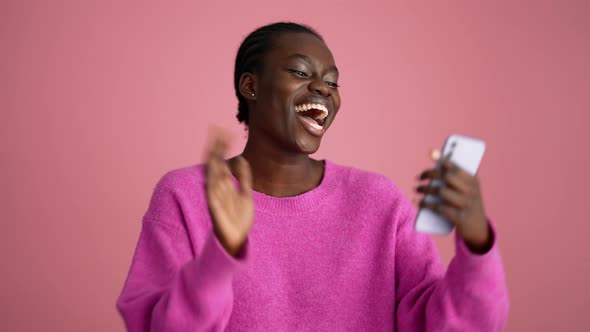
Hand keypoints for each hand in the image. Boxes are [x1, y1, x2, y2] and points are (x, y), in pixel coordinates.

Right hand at [205, 131, 253, 256]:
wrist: (237, 239)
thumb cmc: (239, 219)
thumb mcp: (245, 194)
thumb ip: (244, 178)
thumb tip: (242, 159)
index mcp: (226, 184)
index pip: (222, 161)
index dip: (223, 147)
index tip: (225, 132)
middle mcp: (219, 188)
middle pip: (216, 163)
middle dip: (216, 148)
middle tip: (216, 130)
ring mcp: (216, 197)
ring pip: (213, 174)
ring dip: (213, 160)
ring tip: (214, 145)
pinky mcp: (215, 209)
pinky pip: (212, 193)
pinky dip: (212, 182)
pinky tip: (213, 171)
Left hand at [415, 150, 491, 252]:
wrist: (478, 229)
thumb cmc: (468, 204)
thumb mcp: (469, 190)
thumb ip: (458, 178)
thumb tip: (436, 164)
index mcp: (473, 180)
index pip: (456, 166)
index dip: (443, 159)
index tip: (431, 153)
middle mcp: (471, 190)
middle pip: (446, 177)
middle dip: (429, 174)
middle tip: (418, 177)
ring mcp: (466, 204)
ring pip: (440, 191)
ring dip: (425, 189)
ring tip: (417, 189)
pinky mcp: (459, 217)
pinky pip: (438, 208)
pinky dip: (425, 204)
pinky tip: (416, 201)